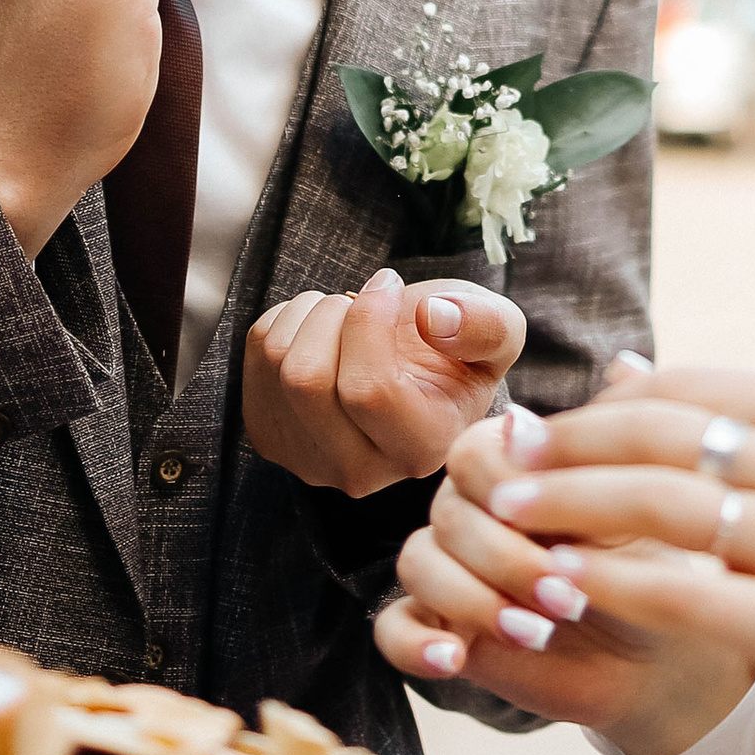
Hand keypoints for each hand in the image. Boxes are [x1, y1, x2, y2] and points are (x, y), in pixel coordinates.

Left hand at [243, 266, 527, 494]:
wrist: (417, 367)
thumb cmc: (458, 348)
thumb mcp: (498, 329)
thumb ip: (486, 325)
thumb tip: (433, 317)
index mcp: (422, 450)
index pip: (368, 390)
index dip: (370, 319)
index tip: (389, 283)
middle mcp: (362, 472)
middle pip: (307, 381)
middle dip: (332, 313)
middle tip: (361, 297)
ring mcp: (308, 460)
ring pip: (278, 364)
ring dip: (309, 312)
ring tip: (344, 313)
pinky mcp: (271, 435)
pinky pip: (256, 357)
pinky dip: (284, 321)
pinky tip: (321, 332)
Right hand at [375, 386, 754, 754]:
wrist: (658, 650)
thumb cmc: (653, 562)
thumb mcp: (645, 498)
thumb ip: (627, 437)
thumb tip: (625, 363)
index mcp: (507, 462)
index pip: (472, 458)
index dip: (509, 495)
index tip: (566, 533)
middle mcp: (468, 507)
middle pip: (445, 514)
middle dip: (504, 559)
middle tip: (565, 598)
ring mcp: (448, 568)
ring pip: (417, 565)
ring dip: (473, 600)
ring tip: (537, 632)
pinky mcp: (439, 629)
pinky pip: (392, 631)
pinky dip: (416, 644)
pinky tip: (456, 658)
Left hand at [469, 365, 754, 754]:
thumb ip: (727, 429)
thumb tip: (617, 369)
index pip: (683, 387)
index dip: (597, 406)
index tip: (536, 427)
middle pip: (660, 436)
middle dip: (567, 446)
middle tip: (498, 460)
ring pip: (659, 505)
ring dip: (571, 507)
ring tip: (510, 517)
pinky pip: (681, 592)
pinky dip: (611, 583)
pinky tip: (561, 585)